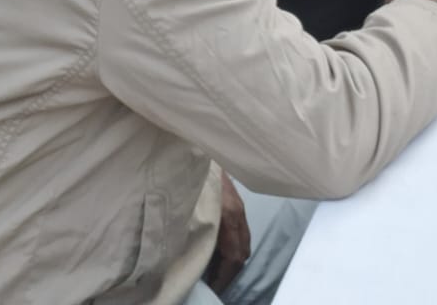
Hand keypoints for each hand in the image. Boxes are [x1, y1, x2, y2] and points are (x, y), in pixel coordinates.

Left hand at [205, 170, 251, 292]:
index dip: (224, 275)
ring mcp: (239, 208)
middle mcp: (238, 213)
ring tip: (217, 270)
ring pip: (244, 242)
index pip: (234, 256)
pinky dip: (233, 246)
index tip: (214, 286)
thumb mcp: (193, 208)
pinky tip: (220, 250)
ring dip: (232, 259)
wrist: (202, 150)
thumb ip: (197, 230)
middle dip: (230, 271)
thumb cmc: (193, 179)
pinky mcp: (236, 203)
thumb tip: (195, 256)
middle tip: (216, 282)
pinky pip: (241, 232)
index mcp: (229, 216)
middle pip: (242, 251)